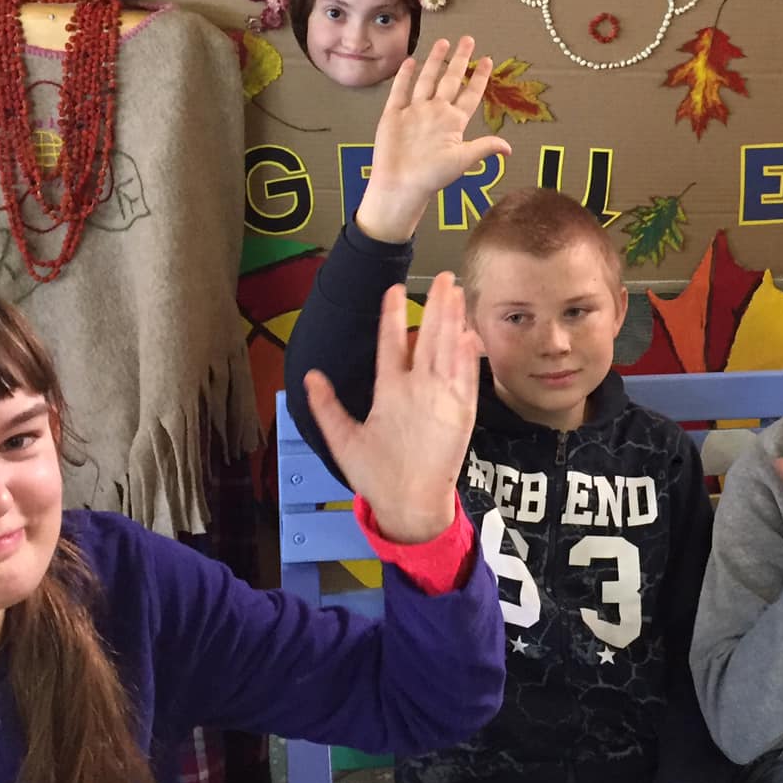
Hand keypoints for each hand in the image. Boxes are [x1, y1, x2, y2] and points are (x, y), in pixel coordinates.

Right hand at [302, 272, 478, 542]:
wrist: (416, 504)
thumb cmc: (378, 475)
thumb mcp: (344, 442)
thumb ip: (326, 407)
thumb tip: (311, 376)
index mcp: (389, 394)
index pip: (389, 343)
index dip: (392, 314)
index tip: (394, 289)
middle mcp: (420, 390)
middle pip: (429, 337)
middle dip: (437, 304)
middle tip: (444, 277)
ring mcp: (445, 399)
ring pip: (451, 349)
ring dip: (455, 318)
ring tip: (458, 292)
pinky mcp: (464, 411)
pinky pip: (468, 374)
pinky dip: (470, 352)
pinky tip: (471, 331)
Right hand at [354, 36, 511, 242]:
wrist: (400, 184)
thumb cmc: (432, 177)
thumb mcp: (462, 160)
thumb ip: (484, 147)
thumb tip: (509, 148)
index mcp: (453, 122)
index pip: (470, 94)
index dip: (479, 77)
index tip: (488, 60)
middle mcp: (435, 113)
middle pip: (449, 80)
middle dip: (459, 60)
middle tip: (468, 39)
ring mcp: (414, 112)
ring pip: (426, 80)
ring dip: (434, 62)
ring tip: (443, 43)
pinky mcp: (393, 115)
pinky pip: (400, 91)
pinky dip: (405, 76)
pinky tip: (411, 62)